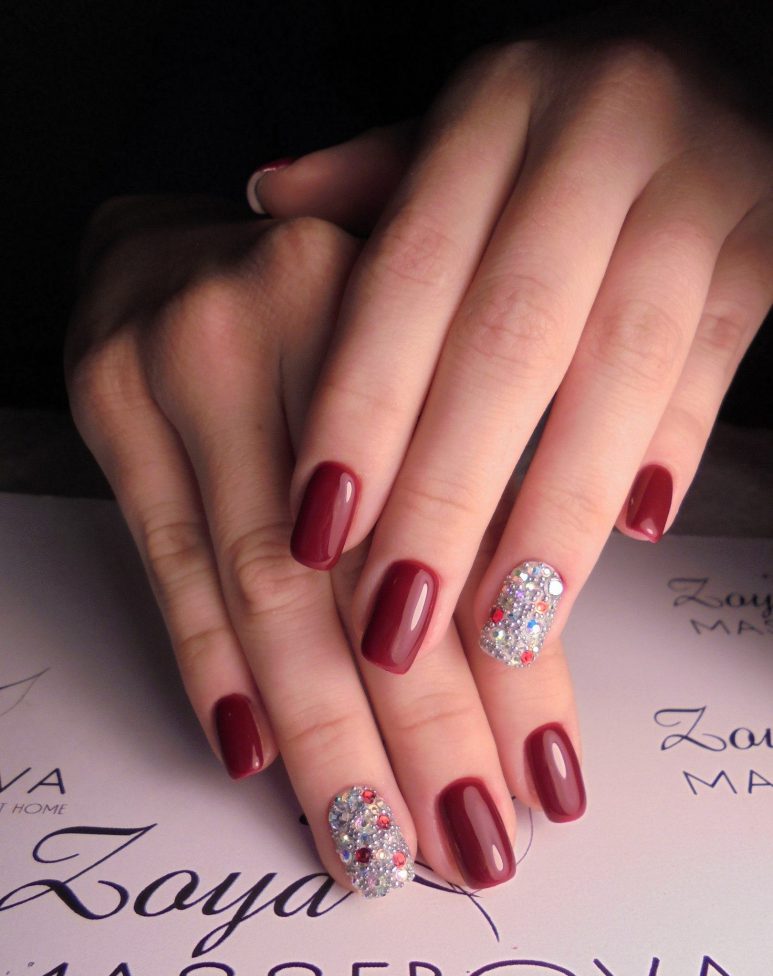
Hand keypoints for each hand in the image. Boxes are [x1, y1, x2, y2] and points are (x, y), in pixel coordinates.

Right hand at [67, 197, 568, 899]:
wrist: (169, 244)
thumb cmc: (319, 311)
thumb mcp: (418, 355)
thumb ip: (466, 475)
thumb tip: (520, 656)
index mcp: (416, 302)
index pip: (471, 519)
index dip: (509, 663)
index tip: (542, 777)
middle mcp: (300, 316)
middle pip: (369, 565)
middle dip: (422, 728)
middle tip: (466, 846)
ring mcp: (191, 359)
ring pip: (265, 586)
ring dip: (322, 730)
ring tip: (368, 839)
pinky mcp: (115, 402)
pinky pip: (167, 559)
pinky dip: (209, 664)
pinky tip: (255, 755)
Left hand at [253, 36, 772, 688]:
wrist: (738, 48)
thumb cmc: (576, 117)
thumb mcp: (469, 126)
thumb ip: (376, 179)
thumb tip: (265, 197)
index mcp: (496, 110)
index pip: (406, 277)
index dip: (362, 409)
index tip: (319, 528)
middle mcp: (596, 135)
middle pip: (506, 343)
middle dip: (447, 494)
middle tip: (397, 620)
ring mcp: (698, 181)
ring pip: (619, 370)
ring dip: (556, 512)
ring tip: (504, 625)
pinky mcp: (771, 236)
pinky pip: (718, 354)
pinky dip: (674, 444)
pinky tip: (632, 530)